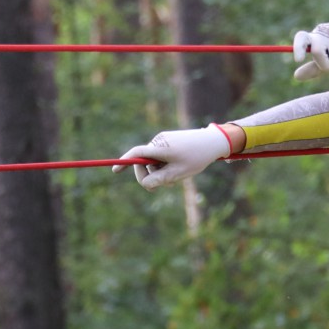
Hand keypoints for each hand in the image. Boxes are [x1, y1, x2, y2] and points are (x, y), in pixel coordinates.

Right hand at [114, 124, 233, 189]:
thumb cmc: (197, 157)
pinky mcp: (169, 141)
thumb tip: (145, 184)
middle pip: (143, 161)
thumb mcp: (178, 173)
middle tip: (158, 188)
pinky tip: (178, 170)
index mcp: (160, 147)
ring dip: (159, 172)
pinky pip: (160, 156)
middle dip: (149, 175)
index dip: (124, 162)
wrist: (213, 142)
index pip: (136, 153)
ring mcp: (164, 140)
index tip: (115, 171)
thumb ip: (160, 180)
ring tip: (175, 178)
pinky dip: (164, 166)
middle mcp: (159, 141)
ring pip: (153, 161)